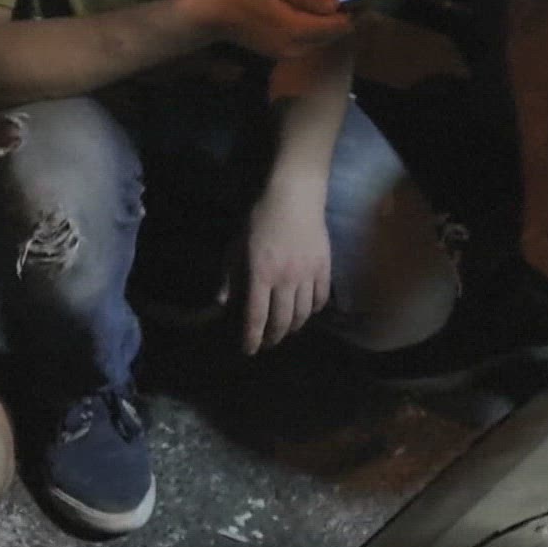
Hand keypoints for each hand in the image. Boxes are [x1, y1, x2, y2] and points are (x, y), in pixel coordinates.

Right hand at [188, 0, 351, 62]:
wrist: (210, 14)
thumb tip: (336, 4)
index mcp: (297, 29)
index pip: (337, 27)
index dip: (352, 12)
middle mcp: (297, 48)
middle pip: (331, 36)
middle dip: (341, 19)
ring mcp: (287, 53)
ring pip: (319, 41)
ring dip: (326, 25)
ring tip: (327, 2)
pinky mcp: (280, 53)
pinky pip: (307, 42)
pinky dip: (313, 29)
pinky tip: (307, 12)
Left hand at [239, 173, 330, 354]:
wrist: (294, 196)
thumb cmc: (259, 218)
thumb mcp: (236, 245)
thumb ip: (230, 276)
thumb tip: (222, 302)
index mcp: (260, 275)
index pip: (256, 317)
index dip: (251, 338)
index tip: (249, 350)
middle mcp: (285, 280)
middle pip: (282, 321)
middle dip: (273, 338)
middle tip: (268, 343)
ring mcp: (308, 275)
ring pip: (303, 314)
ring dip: (293, 326)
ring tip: (286, 329)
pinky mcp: (324, 268)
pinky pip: (321, 299)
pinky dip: (313, 310)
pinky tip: (306, 311)